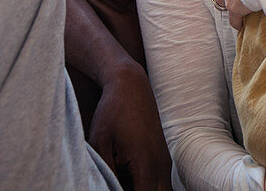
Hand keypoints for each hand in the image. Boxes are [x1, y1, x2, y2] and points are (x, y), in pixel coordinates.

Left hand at [88, 60, 172, 190]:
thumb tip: (105, 188)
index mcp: (146, 161)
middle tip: (118, 187)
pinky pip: (160, 183)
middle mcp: (161, 163)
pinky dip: (148, 188)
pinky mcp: (163, 157)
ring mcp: (165, 160)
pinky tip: (128, 182)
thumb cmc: (112, 111)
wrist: (131, 85)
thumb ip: (105, 171)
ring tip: (123, 183)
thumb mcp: (100, 142)